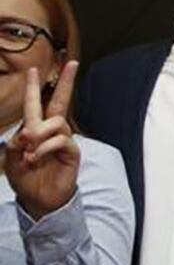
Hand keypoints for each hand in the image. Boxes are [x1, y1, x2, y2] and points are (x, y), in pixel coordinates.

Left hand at [3, 63, 79, 220]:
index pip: (36, 105)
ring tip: (28, 151)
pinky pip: (60, 140)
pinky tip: (35, 158)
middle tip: (73, 64)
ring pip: (55, 122)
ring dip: (38, 134)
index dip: (34, 88)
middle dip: (67, 82)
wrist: (38, 200)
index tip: (32, 70)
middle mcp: (52, 131)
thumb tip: (28, 132)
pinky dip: (44, 148)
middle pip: (61, 102)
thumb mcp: (9, 158)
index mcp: (35, 130)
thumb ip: (14, 142)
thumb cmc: (25, 178)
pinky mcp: (71, 152)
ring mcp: (63, 140)